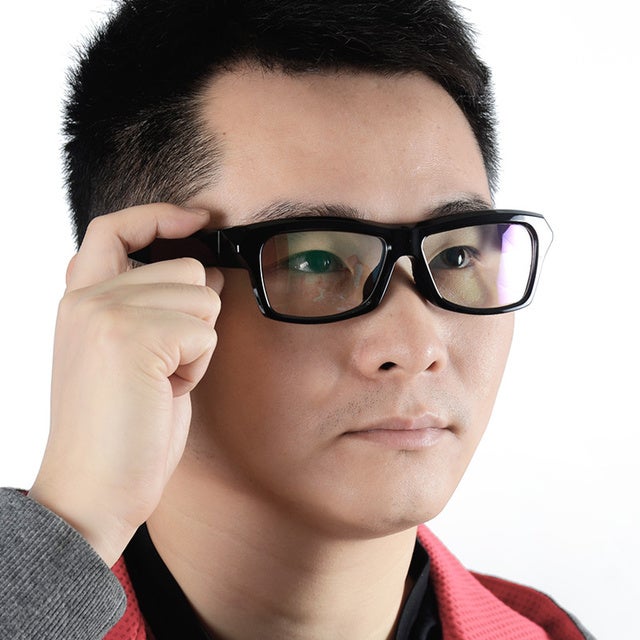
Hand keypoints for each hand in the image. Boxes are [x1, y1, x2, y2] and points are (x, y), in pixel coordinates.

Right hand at [29, 204, 222, 566]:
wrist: (92, 491)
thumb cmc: (120, 429)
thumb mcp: (135, 357)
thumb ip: (160, 307)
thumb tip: (210, 273)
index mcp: (81, 301)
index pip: (114, 229)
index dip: (159, 216)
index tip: (196, 218)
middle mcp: (88, 298)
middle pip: (187, 269)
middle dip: (193, 319)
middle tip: (161, 368)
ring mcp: (108, 313)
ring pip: (203, 296)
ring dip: (196, 344)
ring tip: (160, 381)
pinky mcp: (134, 336)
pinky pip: (205, 330)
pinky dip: (198, 365)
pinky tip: (166, 392)